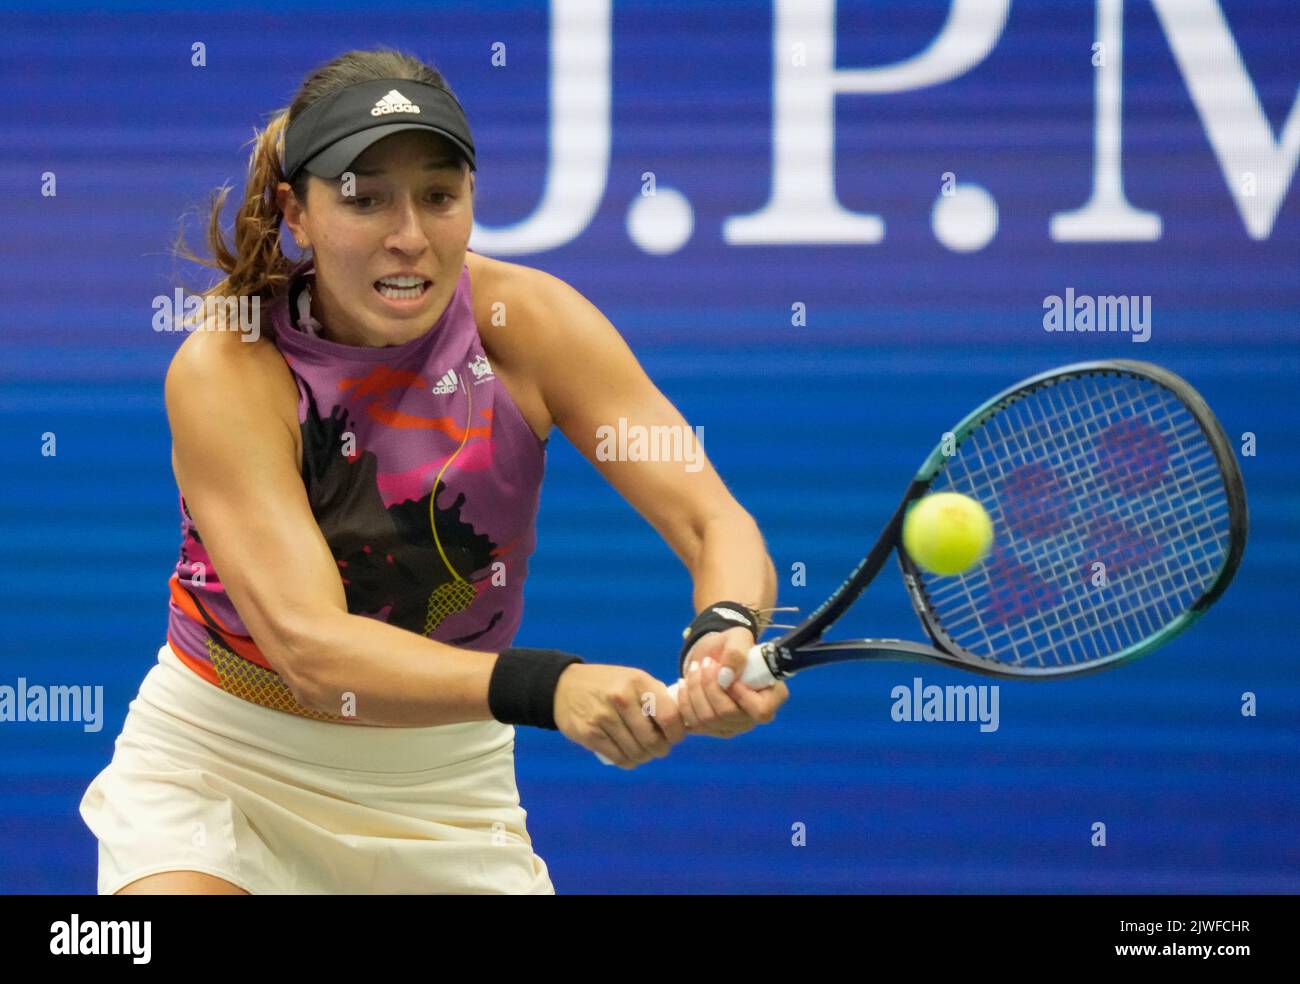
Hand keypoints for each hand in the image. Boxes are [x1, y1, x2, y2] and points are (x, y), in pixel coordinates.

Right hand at [553, 663, 686, 768]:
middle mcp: (621, 698)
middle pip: (653, 741)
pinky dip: (628, 762)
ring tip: (642, 751)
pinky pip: (618, 758)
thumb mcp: (634, 679)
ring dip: (644, 757)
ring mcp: (603, 717)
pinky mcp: (589, 733)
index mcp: (639, 682)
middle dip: (660, 750)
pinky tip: (628, 756)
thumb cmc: (608, 684)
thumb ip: (656, 697)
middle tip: (658, 748)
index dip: (677, 733)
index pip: (670, 717)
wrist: (564, 685)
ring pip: (636, 752)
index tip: (674, 737)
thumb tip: (683, 724)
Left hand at [677, 626, 789, 737]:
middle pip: (727, 714)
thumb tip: (726, 676)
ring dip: (695, 690)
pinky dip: (684, 701)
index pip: (761, 711)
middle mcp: (753, 718)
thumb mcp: (738, 638)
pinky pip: (693, 723)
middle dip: (710, 685)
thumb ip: (736, 653)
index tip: (728, 673)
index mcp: (771, 698)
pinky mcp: (711, 729)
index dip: (742, 694)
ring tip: (695, 668)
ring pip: (707, 719)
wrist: (713, 656)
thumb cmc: (732, 647)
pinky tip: (685, 683)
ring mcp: (732, 727)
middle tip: (706, 662)